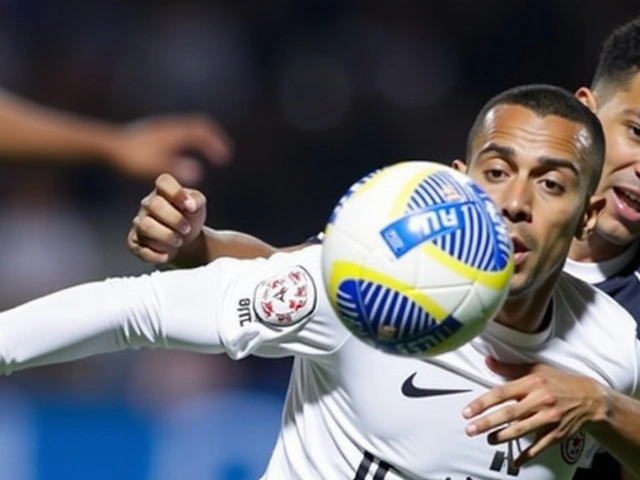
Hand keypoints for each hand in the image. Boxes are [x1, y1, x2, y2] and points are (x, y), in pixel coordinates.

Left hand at [110, 115, 232, 183]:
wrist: (107, 146)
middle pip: (198, 127)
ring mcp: (161, 129)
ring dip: (200, 140)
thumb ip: (178, 168)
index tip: (224, 157)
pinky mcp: (153, 134)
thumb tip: (198, 172)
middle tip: (221, 152)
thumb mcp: (156, 166)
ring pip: (187, 129)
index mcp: (174, 132)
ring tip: (207, 153)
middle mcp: (169, 127)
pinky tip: (184, 155)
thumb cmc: (132, 158)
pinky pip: (178, 134)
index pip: (202, 132)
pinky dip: (188, 143)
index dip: (215, 143)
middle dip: (212, 139)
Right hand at [128, 173, 206, 263]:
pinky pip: (139, 248)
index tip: (190, 206)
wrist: (187, 239)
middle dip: (175, 219)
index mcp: (162, 191)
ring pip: (145, 226)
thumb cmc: (189, 217)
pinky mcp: (135, 242)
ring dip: (166, 236)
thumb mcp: (198, 204)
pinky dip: (155, 254)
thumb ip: (197, 199)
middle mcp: (147, 204)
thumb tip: (191, 203)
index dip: (177, 193)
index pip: (163, 182)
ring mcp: (139, 223)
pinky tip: (166, 255)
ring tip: (179, 241)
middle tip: (187, 229)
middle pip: (154, 205)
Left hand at [462, 357, 606, 466]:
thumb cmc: (559, 382)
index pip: (501, 393)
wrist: (590, 398)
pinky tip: (515, 462)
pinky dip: (527, 456)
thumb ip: (509, 369)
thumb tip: (487, 361)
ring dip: (503, 436)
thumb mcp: (535, 369)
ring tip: (488, 439)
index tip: (467, 411)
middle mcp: (540, 400)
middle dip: (487, 422)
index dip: (482, 403)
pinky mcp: (557, 433)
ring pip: (522, 430)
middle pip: (509, 413)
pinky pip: (540, 446)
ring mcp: (549, 418)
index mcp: (532, 383)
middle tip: (471, 429)